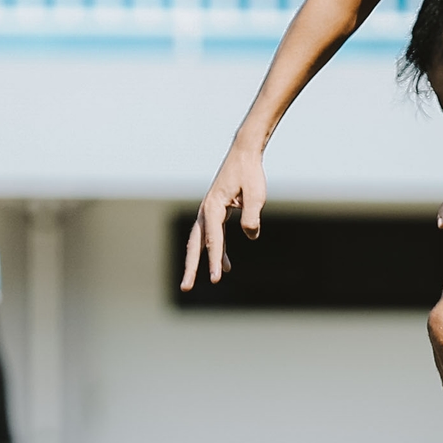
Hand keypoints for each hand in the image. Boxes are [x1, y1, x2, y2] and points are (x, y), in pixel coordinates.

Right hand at [185, 140, 268, 288]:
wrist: (244, 154)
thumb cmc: (250, 173)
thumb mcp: (256, 194)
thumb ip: (252, 216)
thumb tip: (250, 235)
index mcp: (213, 207)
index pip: (213, 240)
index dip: (214, 260)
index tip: (216, 279)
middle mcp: (205, 211)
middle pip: (195, 244)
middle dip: (191, 267)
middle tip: (186, 288)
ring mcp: (208, 212)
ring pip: (200, 242)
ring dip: (201, 261)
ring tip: (208, 281)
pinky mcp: (216, 212)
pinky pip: (212, 236)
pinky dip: (217, 250)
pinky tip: (226, 265)